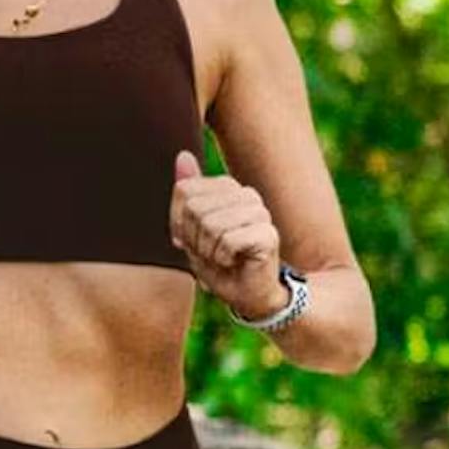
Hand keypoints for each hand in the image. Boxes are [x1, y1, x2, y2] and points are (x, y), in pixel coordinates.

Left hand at [170, 149, 285, 314]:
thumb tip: (182, 154)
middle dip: (195, 239)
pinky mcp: (268, 234)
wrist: (248, 294)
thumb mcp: (193, 229)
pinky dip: (223, 259)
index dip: (179, 222)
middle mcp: (246, 194)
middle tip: (211, 252)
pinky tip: (235, 262)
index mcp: (227, 188)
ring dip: (209, 251)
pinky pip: (228, 241)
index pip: (184, 191)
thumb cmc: (219, 262)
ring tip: (223, 258)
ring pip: (211, 225)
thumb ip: (188, 193)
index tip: (194, 240)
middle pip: (195, 209)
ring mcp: (260, 212)